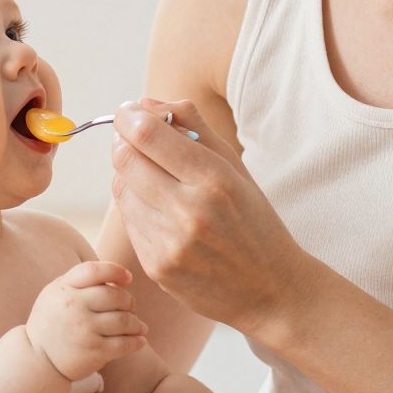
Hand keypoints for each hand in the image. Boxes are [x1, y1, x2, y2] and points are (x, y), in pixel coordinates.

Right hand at [26, 260, 147, 382]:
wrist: (36, 357)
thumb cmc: (52, 320)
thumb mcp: (56, 292)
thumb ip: (81, 280)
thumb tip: (117, 275)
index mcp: (64, 289)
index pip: (94, 271)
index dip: (116, 271)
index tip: (127, 278)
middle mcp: (74, 307)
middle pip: (115, 296)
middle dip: (129, 301)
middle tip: (131, 307)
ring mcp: (85, 330)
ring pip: (124, 320)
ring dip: (137, 323)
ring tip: (139, 326)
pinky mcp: (94, 351)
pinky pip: (124, 344)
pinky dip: (136, 341)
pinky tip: (140, 340)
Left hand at [109, 98, 314, 340]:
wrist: (270, 289)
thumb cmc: (254, 221)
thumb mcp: (236, 168)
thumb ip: (193, 127)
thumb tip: (145, 103)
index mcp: (215, 179)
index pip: (147, 134)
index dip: (128, 116)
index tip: (128, 112)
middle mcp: (190, 211)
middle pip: (125, 158)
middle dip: (122, 142)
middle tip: (133, 140)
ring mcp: (170, 243)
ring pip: (121, 189)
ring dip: (130, 176)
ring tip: (155, 179)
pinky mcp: (156, 267)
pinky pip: (128, 221)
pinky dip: (136, 207)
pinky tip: (160, 210)